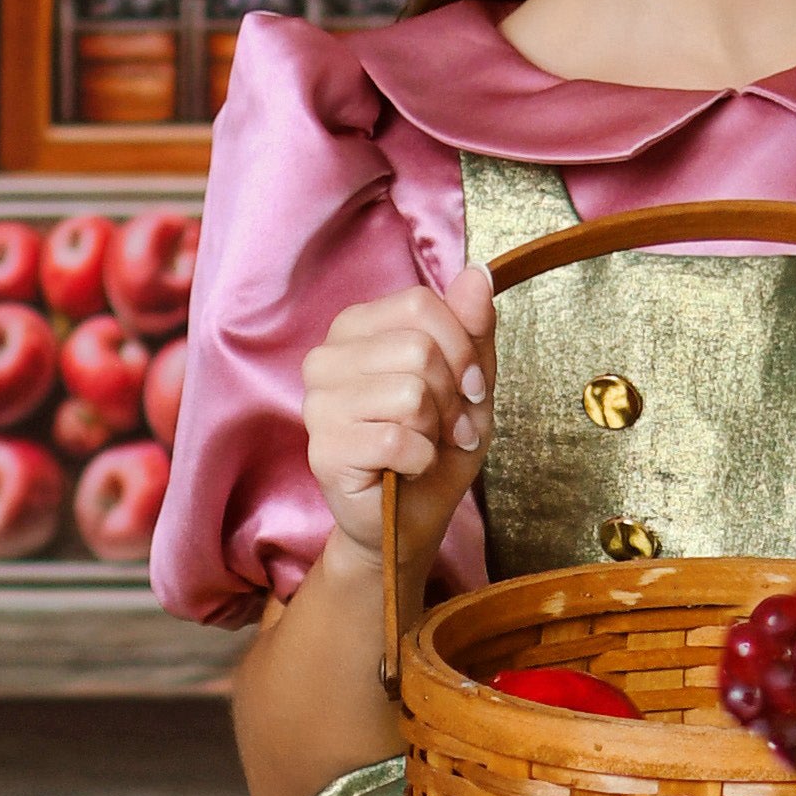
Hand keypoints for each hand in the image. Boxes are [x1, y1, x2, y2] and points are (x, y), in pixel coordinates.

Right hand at [302, 271, 492, 586]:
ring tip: (427, 446)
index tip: (470, 387)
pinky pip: (398, 439)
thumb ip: (472, 329)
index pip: (420, 304)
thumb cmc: (433, 451)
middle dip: (452, 396)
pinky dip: (422, 460)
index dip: (462, 347)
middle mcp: (325, 358)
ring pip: (410, 392)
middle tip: (449, 427)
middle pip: (418, 348)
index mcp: (355, 329)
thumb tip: (478, 271)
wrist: (407, 524)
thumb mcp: (468, 384)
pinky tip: (408, 469)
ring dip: (437, 430)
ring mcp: (318, 404)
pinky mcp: (324, 449)